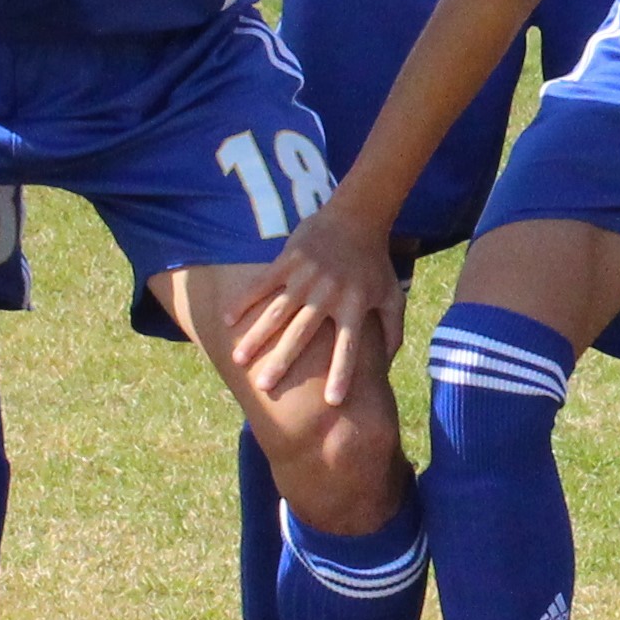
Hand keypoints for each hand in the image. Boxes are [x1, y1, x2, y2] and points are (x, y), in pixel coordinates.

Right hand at [232, 206, 403, 407]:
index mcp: (354, 307)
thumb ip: (392, 331)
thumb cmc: (375, 263)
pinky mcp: (288, 261)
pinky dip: (244, 301)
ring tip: (239, 361)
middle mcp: (328, 296)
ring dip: (256, 337)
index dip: (341, 374)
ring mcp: (306, 278)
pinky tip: (227, 320)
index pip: (349, 348)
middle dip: (283, 361)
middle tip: (265, 387)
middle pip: (302, 335)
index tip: (333, 402)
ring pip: (276, 313)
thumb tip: (388, 367)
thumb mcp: (393, 296)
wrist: (357, 217)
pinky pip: (262, 284)